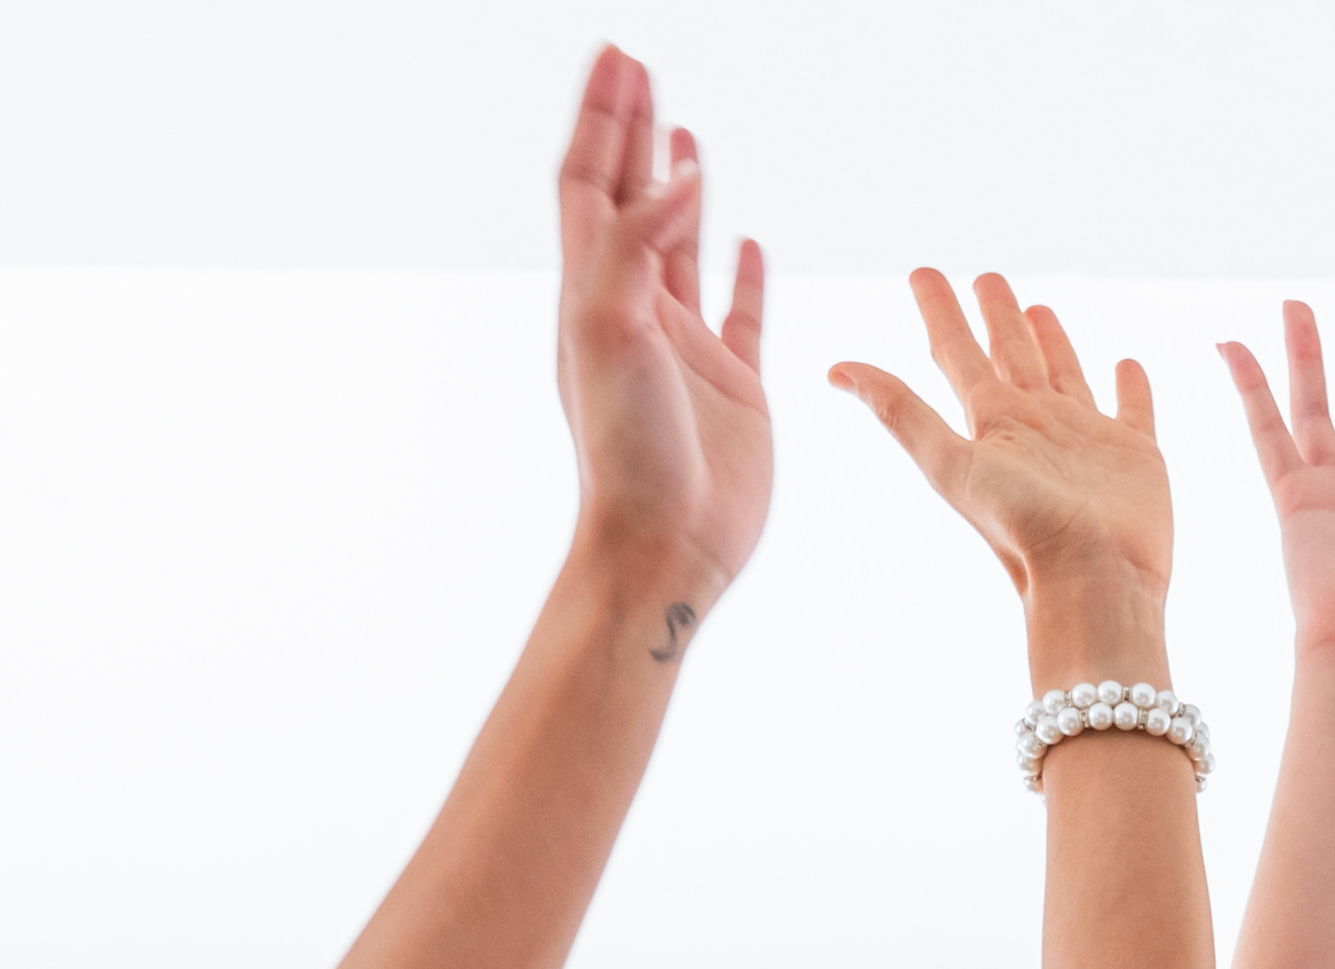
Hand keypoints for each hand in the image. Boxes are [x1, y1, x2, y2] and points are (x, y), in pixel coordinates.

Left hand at [551, 45, 771, 618]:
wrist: (664, 544)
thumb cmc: (626, 450)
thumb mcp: (614, 329)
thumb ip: (640, 245)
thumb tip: (680, 177)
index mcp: (594, 292)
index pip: (591, 182)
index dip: (603, 119)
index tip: (618, 59)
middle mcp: (634, 309)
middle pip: (630, 199)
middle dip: (633, 132)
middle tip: (640, 71)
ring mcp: (682, 345)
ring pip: (678, 245)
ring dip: (678, 188)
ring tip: (684, 136)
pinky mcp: (732, 385)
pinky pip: (737, 313)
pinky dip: (739, 270)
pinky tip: (743, 239)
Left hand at [832, 269, 1180, 620]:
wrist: (1093, 579)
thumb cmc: (1021, 529)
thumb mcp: (947, 462)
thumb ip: (898, 410)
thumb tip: (834, 369)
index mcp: (992, 424)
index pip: (956, 354)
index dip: (939, 312)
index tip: (923, 274)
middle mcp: (1035, 426)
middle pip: (1010, 356)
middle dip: (997, 316)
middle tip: (988, 278)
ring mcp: (1085, 440)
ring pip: (1064, 375)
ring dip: (1052, 342)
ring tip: (1040, 309)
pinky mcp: (1135, 456)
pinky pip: (1132, 409)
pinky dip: (1130, 387)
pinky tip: (1125, 365)